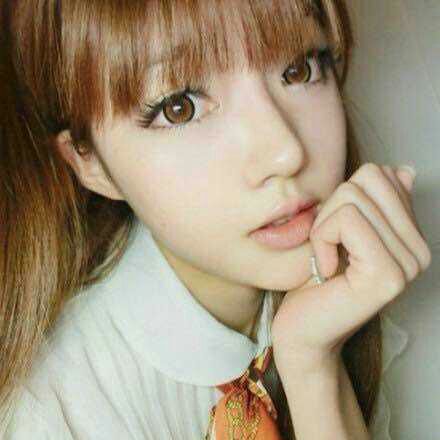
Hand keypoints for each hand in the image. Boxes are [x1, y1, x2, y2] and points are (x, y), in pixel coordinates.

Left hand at [271, 163, 431, 374]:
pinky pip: (346, 220)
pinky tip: (325, 269)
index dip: (342, 197)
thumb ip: (373, 203)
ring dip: (323, 225)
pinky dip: (322, 239)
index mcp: (411, 237)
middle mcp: (420, 250)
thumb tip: (403, 170)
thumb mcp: (341, 230)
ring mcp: (408, 264)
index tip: (336, 235)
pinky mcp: (387, 275)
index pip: (380, 174)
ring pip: (354, 196)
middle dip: (332, 207)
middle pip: (368, 179)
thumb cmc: (315, 279)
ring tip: (327, 260)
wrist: (302, 330)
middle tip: (328, 246)